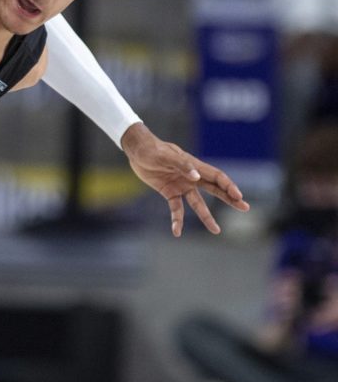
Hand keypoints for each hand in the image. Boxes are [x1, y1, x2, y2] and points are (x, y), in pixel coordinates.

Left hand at [120, 122, 248, 236]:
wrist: (137, 151)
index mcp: (194, 166)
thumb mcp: (165, 156)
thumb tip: (197, 177)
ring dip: (206, 216)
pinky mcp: (169, 192)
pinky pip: (176, 208)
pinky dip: (177, 220)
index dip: (228, 186)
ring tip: (216, 230)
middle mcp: (191, 177)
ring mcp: (181, 186)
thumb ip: (181, 165)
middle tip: (244, 208)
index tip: (238, 196)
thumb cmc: (152, 150)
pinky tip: (177, 232)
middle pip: (215, 190)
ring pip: (198, 203)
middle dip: (230, 199)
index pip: (217, 177)